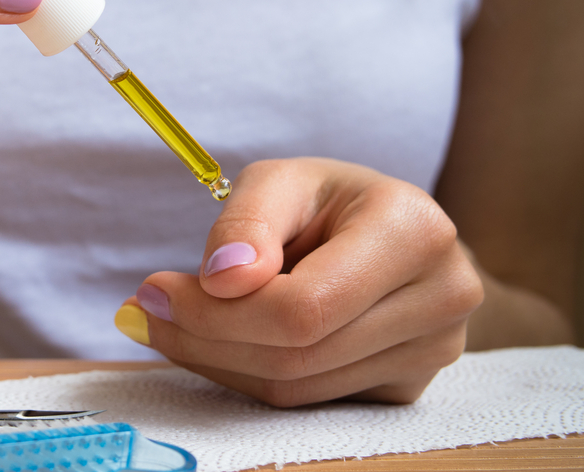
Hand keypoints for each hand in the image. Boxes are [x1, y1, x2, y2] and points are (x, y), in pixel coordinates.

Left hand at [115, 158, 482, 406]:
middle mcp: (441, 297)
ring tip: (173, 321)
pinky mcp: (409, 385)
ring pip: (297, 389)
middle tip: (143, 312)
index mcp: (414, 231)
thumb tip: (222, 281)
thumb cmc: (327, 200)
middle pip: (297, 355)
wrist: (385, 233)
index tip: (154, 291)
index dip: (217, 313)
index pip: (303, 308)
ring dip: (217, 360)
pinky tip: (222, 340)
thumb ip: (246, 223)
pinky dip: (249, 374)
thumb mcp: (279, 182)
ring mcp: (433, 350)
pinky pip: (309, 401)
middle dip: (204, 338)